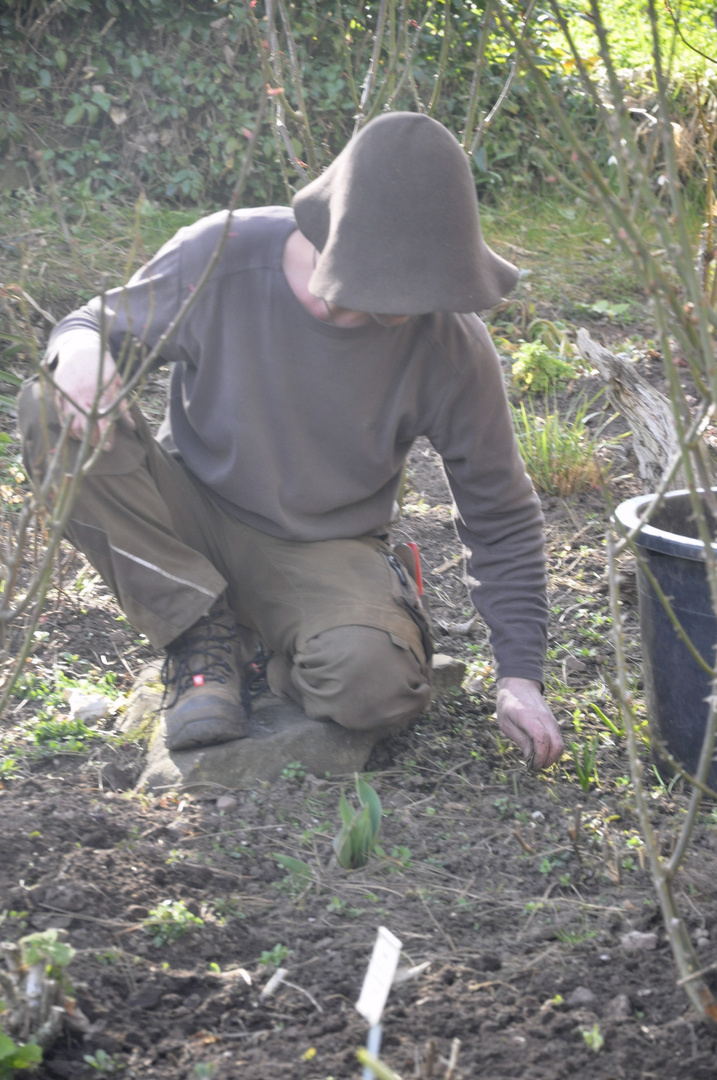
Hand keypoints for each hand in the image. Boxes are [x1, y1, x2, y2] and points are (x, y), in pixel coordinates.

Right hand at [50, 330, 134, 449]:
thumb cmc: (103, 367)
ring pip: (72, 426)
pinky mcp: (59, 394)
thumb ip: (122, 406)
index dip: (107, 439)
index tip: (109, 448)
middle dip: (93, 441)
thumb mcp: (117, 384)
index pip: (105, 424)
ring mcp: (70, 396)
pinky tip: (74, 429)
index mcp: (102, 395)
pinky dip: (67, 426)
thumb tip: (132, 427)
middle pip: (87, 429)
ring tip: (87, 438)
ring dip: (80, 436)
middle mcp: (85, 398)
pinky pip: (61, 416)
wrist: (81, 348)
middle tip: (98, 444)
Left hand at [496, 676, 563, 769]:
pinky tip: (541, 753)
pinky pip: (558, 739)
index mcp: (529, 717)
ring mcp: (551, 719)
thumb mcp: (506, 724)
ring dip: (552, 756)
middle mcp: (544, 718)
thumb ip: (520, 740)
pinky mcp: (554, 722)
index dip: (540, 756)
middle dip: (549, 760)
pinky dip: (553, 749)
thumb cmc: (508, 705)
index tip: (532, 765)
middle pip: (557, 744)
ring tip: (538, 761)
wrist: (519, 685)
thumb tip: (531, 758)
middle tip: (536, 767)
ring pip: (560, 743)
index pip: (542, 739)